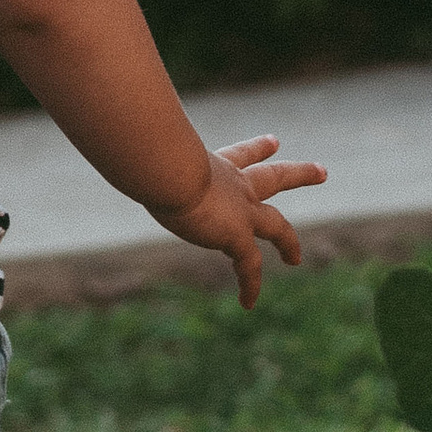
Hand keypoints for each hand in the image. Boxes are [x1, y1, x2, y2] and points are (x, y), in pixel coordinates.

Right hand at [145, 134, 325, 309]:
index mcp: (217, 163)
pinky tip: (249, 303)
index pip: (241, 154)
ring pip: (277, 225)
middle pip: (275, 177)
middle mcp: (235, 184)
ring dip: (289, 242)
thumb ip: (134, 141)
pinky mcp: (237, 236)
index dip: (258, 148)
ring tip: (297, 259)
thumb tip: (108, 128)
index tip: (274, 141)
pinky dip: (250, 285)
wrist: (170, 169)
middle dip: (298, 173)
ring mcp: (241, 210)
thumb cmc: (152, 152)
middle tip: (322, 171)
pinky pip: (250, 266)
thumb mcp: (148, 146)